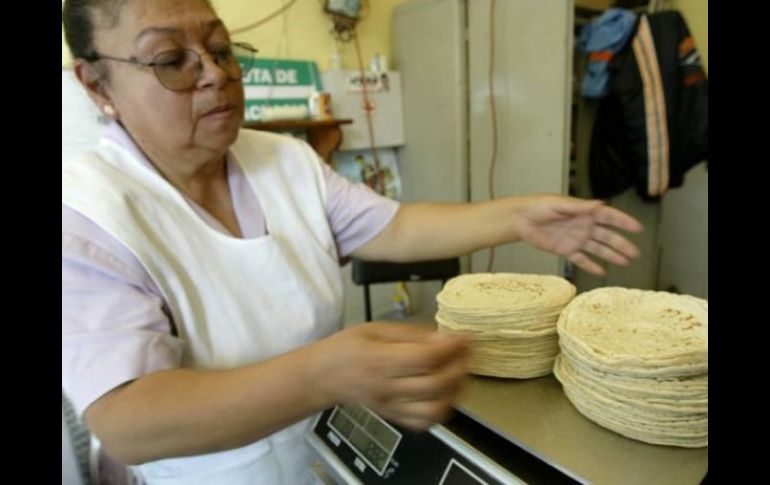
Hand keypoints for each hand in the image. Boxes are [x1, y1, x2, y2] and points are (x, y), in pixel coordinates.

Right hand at [312, 322, 468, 430]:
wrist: (324, 376)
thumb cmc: (348, 346)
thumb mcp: (375, 329)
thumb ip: (411, 334)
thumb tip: (443, 338)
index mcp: (378, 361)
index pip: (424, 359)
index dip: (450, 347)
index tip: (463, 337)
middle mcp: (386, 388)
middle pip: (435, 385)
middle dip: (459, 367)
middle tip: (465, 353)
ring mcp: (391, 407)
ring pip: (434, 409)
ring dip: (455, 392)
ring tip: (457, 373)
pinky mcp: (394, 418)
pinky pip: (425, 422)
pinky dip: (441, 410)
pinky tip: (443, 393)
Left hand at [512, 194, 642, 275]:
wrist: (520, 219)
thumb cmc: (539, 206)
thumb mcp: (559, 204)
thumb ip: (579, 207)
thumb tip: (599, 204)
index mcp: (584, 212)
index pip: (608, 217)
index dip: (623, 222)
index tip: (637, 228)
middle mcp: (584, 226)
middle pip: (607, 236)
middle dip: (621, 244)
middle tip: (635, 253)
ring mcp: (576, 239)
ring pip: (598, 249)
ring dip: (611, 256)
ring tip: (626, 263)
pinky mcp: (565, 250)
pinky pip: (581, 260)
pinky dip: (590, 266)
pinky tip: (602, 273)